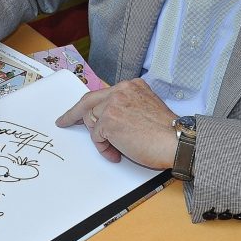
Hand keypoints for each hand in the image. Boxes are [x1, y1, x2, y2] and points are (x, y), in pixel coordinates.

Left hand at [56, 79, 178, 168]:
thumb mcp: (145, 108)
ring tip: (116, 149)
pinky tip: (117, 154)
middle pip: (88, 103)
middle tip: (64, 122)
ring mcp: (114, 104)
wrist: (176, 141)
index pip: (101, 93)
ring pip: (91, 122)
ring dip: (101, 139)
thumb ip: (126, 107)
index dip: (84, 104)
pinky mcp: (109, 120)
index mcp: (132, 85)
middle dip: (74, 116)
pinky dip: (104, 149)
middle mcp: (121, 90)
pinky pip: (96, 137)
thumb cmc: (166, 133)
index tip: (71, 112)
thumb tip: (105, 120)